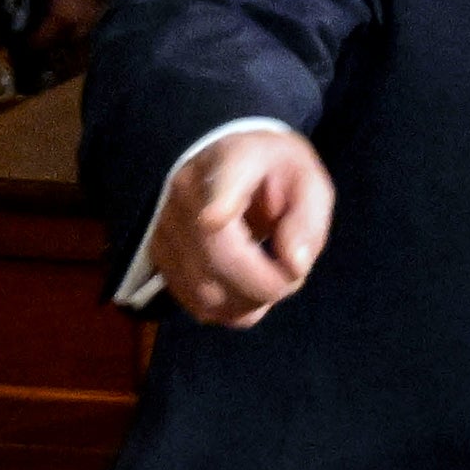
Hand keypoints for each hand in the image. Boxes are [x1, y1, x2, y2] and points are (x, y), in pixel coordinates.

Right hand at [150, 129, 334, 327]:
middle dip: (266, 284)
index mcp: (233, 160)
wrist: (229, 165)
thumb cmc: (276, 174)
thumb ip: (307, 219)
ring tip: (273, 281)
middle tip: (293, 277)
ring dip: (249, 302)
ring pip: (205, 292)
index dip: (215, 205)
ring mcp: (166, 227)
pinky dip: (229, 309)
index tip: (214, 219)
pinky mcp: (160, 258)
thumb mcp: (308, 181)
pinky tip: (248, 292)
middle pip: (217, 257)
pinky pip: (196, 304)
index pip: (219, 182)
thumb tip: (294, 266)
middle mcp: (188, 193)